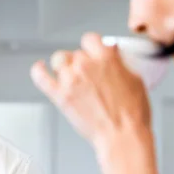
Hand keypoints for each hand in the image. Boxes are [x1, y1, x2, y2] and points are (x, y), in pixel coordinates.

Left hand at [30, 33, 150, 150]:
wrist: (121, 135)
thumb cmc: (131, 113)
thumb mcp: (135, 78)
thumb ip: (119, 63)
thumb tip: (112, 55)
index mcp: (105, 58)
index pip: (90, 39)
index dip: (92, 45)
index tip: (92, 51)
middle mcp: (85, 65)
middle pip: (75, 53)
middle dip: (81, 61)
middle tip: (87, 75)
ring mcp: (70, 80)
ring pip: (58, 60)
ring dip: (64, 66)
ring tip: (70, 76)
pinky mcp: (59, 95)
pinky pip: (40, 76)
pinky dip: (38, 70)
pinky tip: (40, 68)